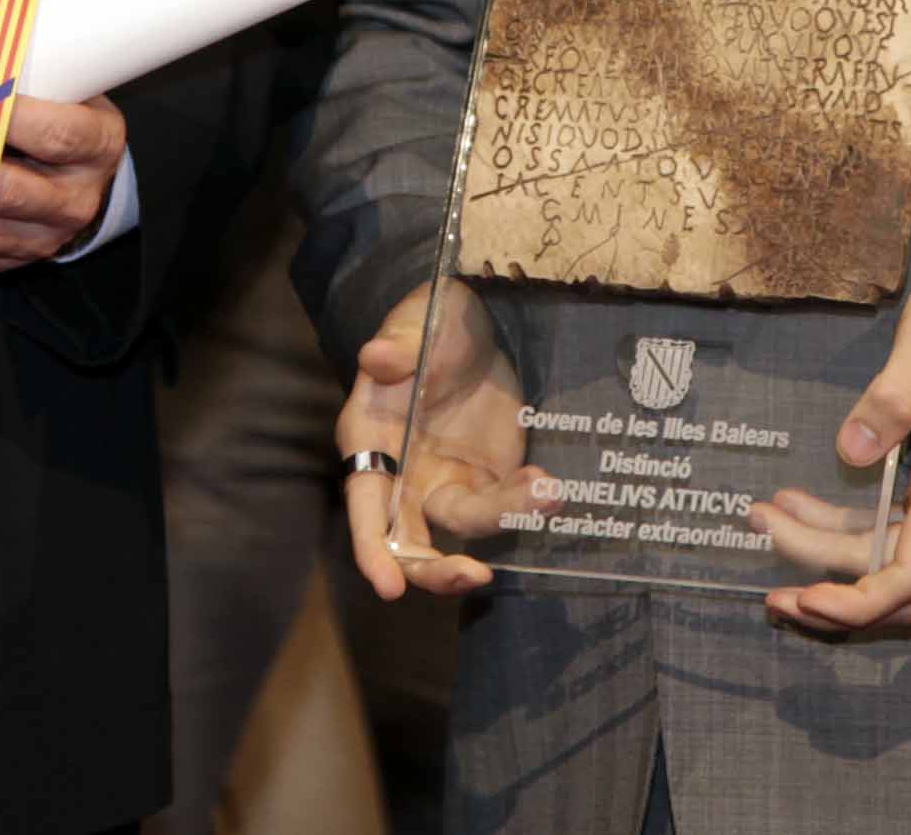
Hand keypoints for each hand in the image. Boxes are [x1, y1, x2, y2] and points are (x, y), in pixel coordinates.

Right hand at [337, 282, 544, 602]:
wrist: (481, 324)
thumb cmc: (432, 322)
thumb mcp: (416, 324)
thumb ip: (399, 346)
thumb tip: (375, 356)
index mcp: (369, 443)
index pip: (364, 507)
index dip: (372, 550)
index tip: (390, 587)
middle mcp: (403, 477)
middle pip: (409, 543)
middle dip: (437, 570)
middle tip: (476, 575)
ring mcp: (446, 483)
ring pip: (464, 531)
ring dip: (501, 520)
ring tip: (544, 490)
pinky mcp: (489, 481)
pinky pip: (504, 509)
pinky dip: (525, 504)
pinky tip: (546, 484)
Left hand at [757, 266, 910, 634]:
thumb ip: (893, 396)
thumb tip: (850, 450)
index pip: (909, 577)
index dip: (856, 602)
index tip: (802, 595)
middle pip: (896, 585)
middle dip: (831, 589)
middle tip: (767, 565)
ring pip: (894, 564)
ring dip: (832, 558)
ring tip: (770, 523)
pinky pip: (897, 534)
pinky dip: (848, 531)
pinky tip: (803, 506)